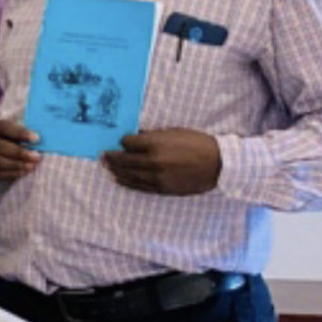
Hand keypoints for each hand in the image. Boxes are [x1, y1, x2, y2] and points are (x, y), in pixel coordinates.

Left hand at [101, 128, 221, 195]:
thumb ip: (154, 136)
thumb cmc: (198, 143)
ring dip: (115, 170)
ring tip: (107, 167)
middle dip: (111, 157)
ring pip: (128, 175)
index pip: (128, 143)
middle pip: (124, 160)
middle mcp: (152, 162)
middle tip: (103, 155)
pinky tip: (119, 179)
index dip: (124, 141)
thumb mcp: (175, 133)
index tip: (123, 140)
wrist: (218, 164)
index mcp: (155, 144)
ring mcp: (156, 177)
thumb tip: (137, 137)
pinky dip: (127, 182)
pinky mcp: (161, 188)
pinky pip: (139, 186)